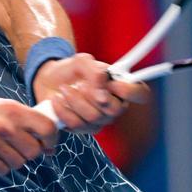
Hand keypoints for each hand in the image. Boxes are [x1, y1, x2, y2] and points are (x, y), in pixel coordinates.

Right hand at [0, 98, 57, 174]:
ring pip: (20, 163)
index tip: (49, 145)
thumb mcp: (1, 106)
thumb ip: (23, 117)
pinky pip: (4, 170)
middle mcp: (4, 126)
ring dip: (15, 160)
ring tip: (3, 150)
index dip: (52, 140)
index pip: (46, 128)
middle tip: (21, 148)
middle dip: (31, 153)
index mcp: (12, 110)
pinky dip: (1, 167)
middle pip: (34, 151)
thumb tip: (49, 135)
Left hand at [32, 53, 149, 132]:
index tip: (111, 83)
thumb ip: (95, 71)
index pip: (141, 93)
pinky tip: (58, 100)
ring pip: (93, 117)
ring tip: (64, 89)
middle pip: (114, 110)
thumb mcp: (82, 61)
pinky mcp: (85, 129)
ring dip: (74, 100)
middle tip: (79, 84)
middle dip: (93, 95)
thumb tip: (103, 89)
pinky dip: (63, 110)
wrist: (50, 81)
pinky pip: (77, 124)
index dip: (130, 91)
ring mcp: (101, 120)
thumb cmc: (72, 70)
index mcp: (122, 86)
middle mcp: (116, 105)